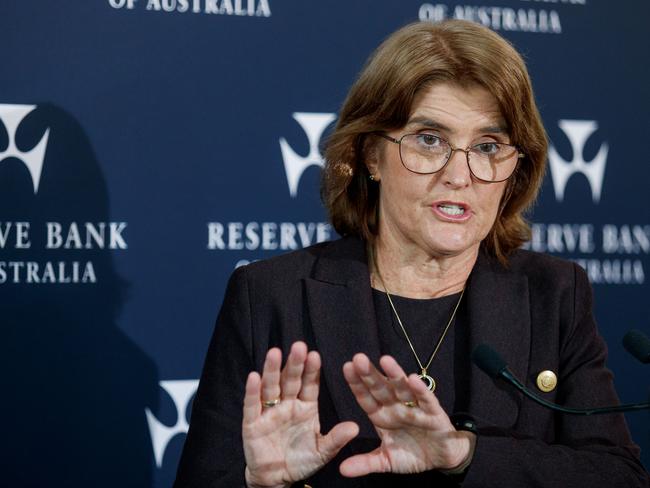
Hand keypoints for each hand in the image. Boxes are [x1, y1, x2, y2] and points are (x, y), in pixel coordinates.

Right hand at [242, 342, 358, 487]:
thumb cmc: (301, 461)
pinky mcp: (252, 423)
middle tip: (299, 346)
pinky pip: (252, 405)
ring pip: (271, 387)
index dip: (311, 370)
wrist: (277, 479)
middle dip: (295, 364)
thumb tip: (355, 427)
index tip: (316, 355)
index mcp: (305, 407)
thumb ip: (336, 439)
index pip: (309, 384)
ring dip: (273, 370)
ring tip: (275, 353)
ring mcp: (269, 412)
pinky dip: (252, 391)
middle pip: (291, 380)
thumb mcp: (322, 451)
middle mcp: (287, 404)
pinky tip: (254, 377)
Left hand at [340, 354, 475, 476]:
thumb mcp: (386, 461)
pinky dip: (421, 389)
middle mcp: (396, 407)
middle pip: (381, 388)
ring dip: (395, 374)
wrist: (441, 458)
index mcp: (382, 416)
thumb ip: (365, 463)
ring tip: (385, 360)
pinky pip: (426, 399)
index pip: (366, 397)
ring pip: (402, 388)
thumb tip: (342, 470)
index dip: (356, 384)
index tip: (346, 367)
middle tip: (358, 358)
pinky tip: (413, 379)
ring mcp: (414, 407)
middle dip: (370, 374)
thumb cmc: (411, 454)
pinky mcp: (433, 412)